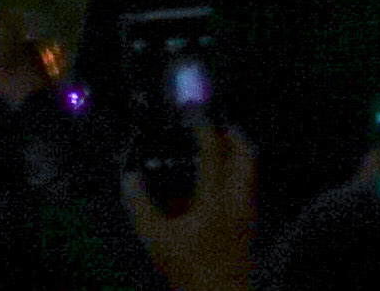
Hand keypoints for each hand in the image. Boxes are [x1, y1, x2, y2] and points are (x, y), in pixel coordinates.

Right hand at [126, 122, 257, 290]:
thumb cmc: (190, 268)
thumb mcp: (157, 240)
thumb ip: (141, 206)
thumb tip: (129, 178)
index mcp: (214, 199)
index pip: (213, 152)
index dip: (204, 128)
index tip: (193, 111)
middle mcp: (236, 201)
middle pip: (245, 157)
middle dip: (233, 135)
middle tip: (218, 123)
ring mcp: (247, 214)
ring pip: (250, 173)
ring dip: (238, 154)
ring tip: (220, 145)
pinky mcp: (249, 226)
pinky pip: (247, 188)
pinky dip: (237, 174)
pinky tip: (220, 180)